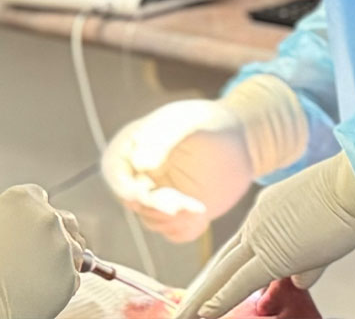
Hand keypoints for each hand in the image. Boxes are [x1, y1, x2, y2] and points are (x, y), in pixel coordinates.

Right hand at [0, 184, 84, 318]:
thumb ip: (4, 215)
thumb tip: (13, 222)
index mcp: (22, 198)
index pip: (38, 196)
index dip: (30, 214)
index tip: (26, 226)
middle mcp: (47, 217)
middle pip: (63, 218)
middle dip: (52, 232)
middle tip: (34, 250)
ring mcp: (63, 246)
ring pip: (73, 246)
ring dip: (59, 255)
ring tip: (34, 271)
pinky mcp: (72, 275)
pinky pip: (72, 273)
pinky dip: (60, 279)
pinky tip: (37, 284)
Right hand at [101, 77, 306, 242]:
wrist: (240, 141)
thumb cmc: (209, 123)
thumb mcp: (187, 123)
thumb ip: (162, 140)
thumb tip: (139, 164)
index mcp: (133, 146)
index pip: (114, 170)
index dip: (122, 186)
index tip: (140, 195)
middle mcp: (141, 174)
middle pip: (133, 200)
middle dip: (156, 206)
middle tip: (186, 203)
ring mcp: (159, 196)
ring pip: (152, 220)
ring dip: (174, 219)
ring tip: (200, 207)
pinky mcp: (178, 214)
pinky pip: (174, 233)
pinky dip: (186, 229)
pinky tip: (202, 216)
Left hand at [174, 154, 354, 317]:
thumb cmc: (350, 201)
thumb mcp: (323, 232)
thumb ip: (307, 260)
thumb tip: (299, 280)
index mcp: (267, 213)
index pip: (238, 249)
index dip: (221, 270)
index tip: (207, 285)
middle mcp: (257, 222)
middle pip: (223, 262)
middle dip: (202, 287)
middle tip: (183, 306)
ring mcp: (262, 236)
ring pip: (223, 273)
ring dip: (202, 298)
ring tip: (183, 315)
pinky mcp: (274, 254)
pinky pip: (240, 282)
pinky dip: (220, 299)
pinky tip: (204, 313)